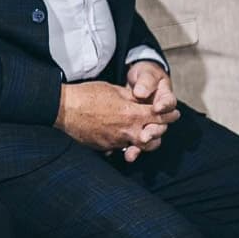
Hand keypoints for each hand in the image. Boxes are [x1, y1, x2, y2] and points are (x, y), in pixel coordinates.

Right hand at [55, 80, 180, 161]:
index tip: (174, 113)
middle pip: (154, 138)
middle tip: (160, 125)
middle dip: (160, 131)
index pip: (160, 116)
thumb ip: (132, 97)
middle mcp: (128, 131)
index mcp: (132, 113)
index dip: (170, 114)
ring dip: (144, 141)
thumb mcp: (113, 90)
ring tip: (143, 134)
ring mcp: (116, 141)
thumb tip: (143, 100)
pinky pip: (120, 147)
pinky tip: (119, 134)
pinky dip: (123, 142)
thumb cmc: (88, 94)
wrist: (64, 109)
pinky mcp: (105, 147)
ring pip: (139, 146)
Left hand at [124, 61, 179, 160]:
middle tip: (145, 135)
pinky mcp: (137, 131)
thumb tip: (141, 92)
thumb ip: (145, 82)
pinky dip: (128, 149)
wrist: (138, 84)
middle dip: (153, 131)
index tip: (158, 107)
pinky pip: (135, 143)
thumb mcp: (147, 74)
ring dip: (140, 147)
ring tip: (131, 153)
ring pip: (149, 139)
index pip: (168, 103)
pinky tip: (119, 154)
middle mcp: (160, 116)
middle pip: (160, 127)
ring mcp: (149, 124)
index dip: (164, 106)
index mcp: (165, 99)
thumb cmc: (145, 76)